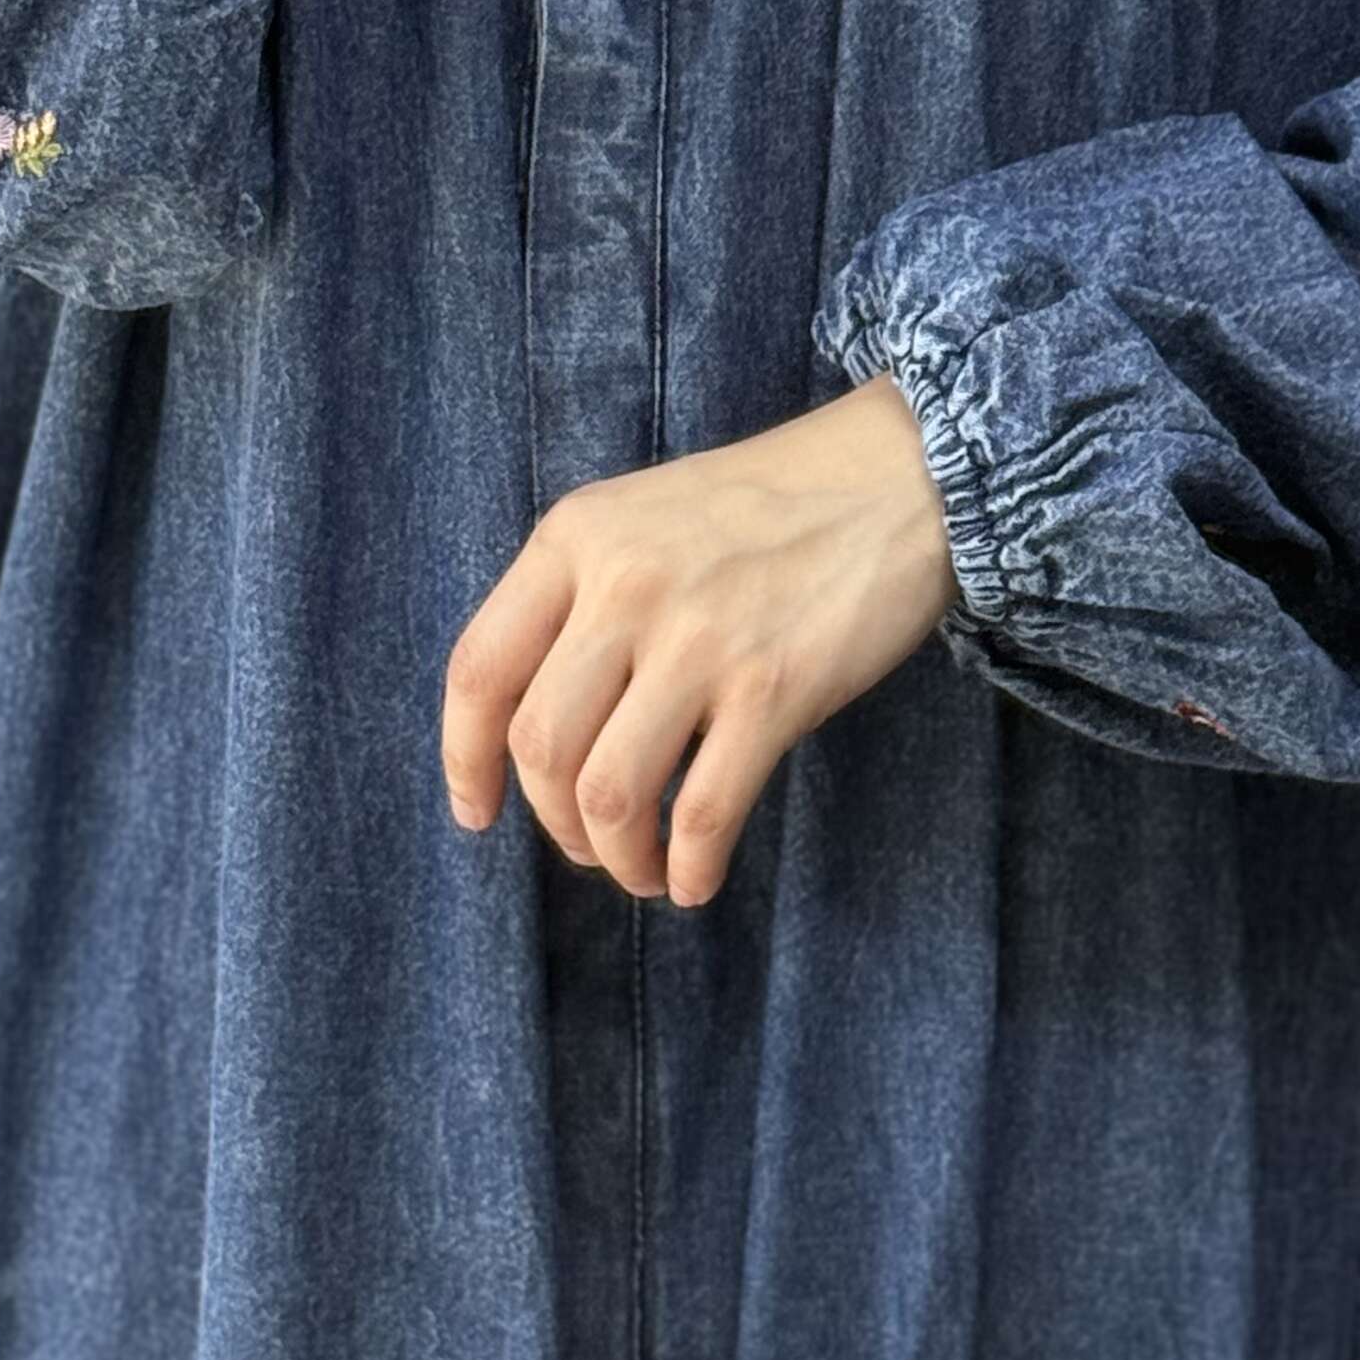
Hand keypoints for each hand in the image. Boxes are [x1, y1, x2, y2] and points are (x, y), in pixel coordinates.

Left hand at [442, 378, 960, 907]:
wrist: (895, 479)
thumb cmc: (764, 508)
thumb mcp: (640, 518)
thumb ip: (578, 600)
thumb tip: (533, 732)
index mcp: (575, 539)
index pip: (479, 670)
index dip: (464, 761)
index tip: (477, 813)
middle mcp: (625, 587)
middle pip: (541, 747)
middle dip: (554, 822)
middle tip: (587, 844)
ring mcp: (700, 640)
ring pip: (610, 794)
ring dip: (616, 858)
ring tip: (641, 870)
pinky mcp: (774, 690)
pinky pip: (703, 814)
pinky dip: (689, 867)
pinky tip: (695, 880)